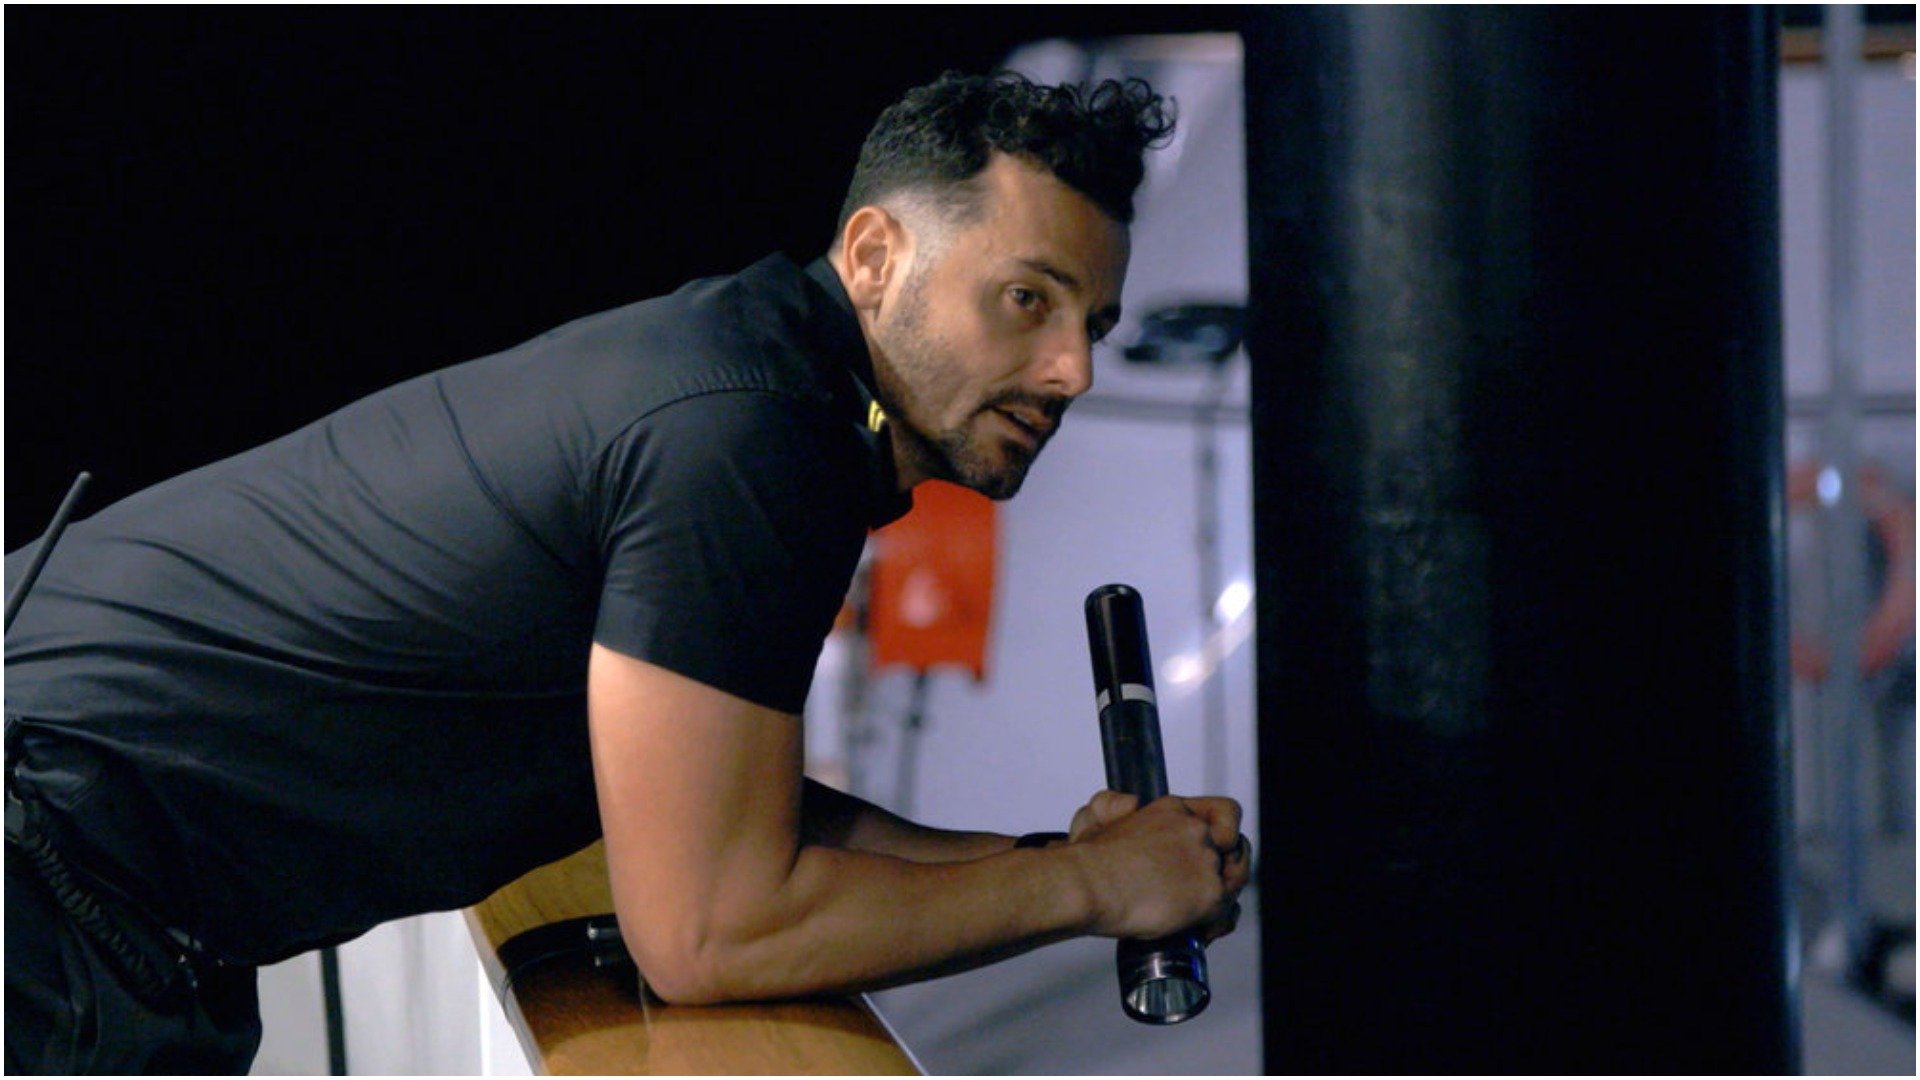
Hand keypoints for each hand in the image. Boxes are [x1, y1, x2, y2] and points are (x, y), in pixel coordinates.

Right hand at [1063, 790, 1249, 941]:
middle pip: (1235, 847)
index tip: (1218, 846)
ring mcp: (1205, 861)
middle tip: (1210, 886)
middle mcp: (1196, 830)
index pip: (1223, 815)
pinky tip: (1199, 931)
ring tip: (1203, 914)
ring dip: (1222, 896)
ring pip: (1236, 879)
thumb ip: (1115, 805)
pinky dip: (1215, 924)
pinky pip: (1227, 912)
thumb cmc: (1088, 861)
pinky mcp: (1209, 893)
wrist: (1089, 885)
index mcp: (1173, 809)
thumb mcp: (1098, 817)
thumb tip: (1132, 803)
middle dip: (1227, 867)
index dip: (1226, 832)